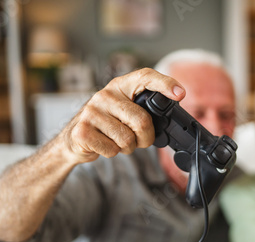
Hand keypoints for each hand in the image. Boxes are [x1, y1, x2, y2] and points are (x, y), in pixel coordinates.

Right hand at [58, 68, 185, 164]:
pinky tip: (104, 145)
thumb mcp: (125, 110)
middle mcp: (105, 95)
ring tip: (116, 140)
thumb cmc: (108, 125)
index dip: (165, 83)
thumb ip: (144, 107)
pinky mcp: (82, 131)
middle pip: (142, 121)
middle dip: (145, 138)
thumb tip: (173, 104)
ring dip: (127, 147)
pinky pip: (112, 149)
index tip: (180, 94)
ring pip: (127, 139)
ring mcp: (91, 112)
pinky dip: (112, 153)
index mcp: (120, 86)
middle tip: (138, 140)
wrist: (74, 139)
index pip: (145, 76)